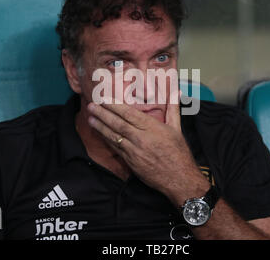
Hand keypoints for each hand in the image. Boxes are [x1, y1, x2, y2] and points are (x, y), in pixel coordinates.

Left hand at [87, 96, 209, 205]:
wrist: (178, 178)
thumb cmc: (179, 153)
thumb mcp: (177, 128)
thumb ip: (173, 108)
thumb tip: (176, 91)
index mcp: (152, 128)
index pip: (129, 114)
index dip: (115, 105)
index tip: (104, 98)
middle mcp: (141, 138)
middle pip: (118, 123)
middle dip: (103, 113)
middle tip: (91, 105)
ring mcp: (134, 151)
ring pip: (114, 136)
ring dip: (100, 126)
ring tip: (90, 117)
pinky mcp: (130, 162)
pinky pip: (116, 148)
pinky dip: (106, 140)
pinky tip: (100, 133)